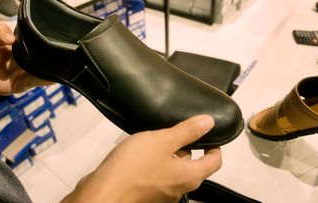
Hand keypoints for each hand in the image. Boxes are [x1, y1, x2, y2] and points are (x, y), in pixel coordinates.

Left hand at [0, 23, 52, 94]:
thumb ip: (0, 32)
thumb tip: (11, 38)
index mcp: (26, 44)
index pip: (40, 39)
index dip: (47, 37)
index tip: (55, 35)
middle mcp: (32, 56)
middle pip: (46, 55)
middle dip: (52, 54)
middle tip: (59, 51)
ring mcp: (31, 70)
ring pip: (46, 68)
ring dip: (52, 68)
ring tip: (60, 65)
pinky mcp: (28, 82)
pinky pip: (40, 81)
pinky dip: (47, 80)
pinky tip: (53, 77)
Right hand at [62, 115, 221, 202]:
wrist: (102, 193)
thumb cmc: (135, 165)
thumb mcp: (162, 141)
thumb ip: (187, 132)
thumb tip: (210, 122)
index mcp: (189, 177)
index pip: (214, 162)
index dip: (215, 146)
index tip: (208, 133)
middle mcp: (179, 189)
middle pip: (191, 165)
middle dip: (185, 146)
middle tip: (173, 128)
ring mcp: (161, 194)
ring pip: (171, 169)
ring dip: (166, 154)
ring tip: (154, 136)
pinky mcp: (145, 193)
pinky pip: (156, 175)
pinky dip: (153, 163)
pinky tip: (139, 150)